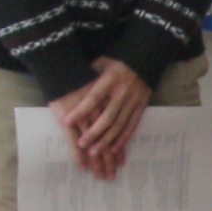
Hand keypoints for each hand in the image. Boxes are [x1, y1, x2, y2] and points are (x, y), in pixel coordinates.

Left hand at [47, 57, 148, 179]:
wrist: (144, 58)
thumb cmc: (117, 61)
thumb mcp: (101, 62)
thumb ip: (88, 75)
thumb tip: (70, 82)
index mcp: (110, 80)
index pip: (93, 98)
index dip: (81, 110)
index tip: (67, 121)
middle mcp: (122, 92)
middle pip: (107, 116)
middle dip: (94, 132)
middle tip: (82, 144)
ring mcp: (133, 101)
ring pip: (119, 124)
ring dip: (107, 140)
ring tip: (95, 152)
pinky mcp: (141, 107)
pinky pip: (132, 125)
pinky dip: (123, 138)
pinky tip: (114, 149)